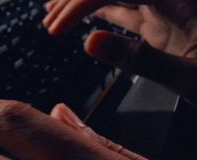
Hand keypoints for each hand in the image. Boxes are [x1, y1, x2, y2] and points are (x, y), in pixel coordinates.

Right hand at [43, 0, 196, 104]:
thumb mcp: (189, 77)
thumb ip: (139, 59)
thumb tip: (91, 43)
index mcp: (182, 0)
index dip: (80, 4)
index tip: (57, 28)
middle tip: (50, 18)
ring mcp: (166, 8)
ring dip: (84, 4)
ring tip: (55, 11)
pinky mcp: (163, 22)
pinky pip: (125, 10)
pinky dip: (101, 13)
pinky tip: (87, 18)